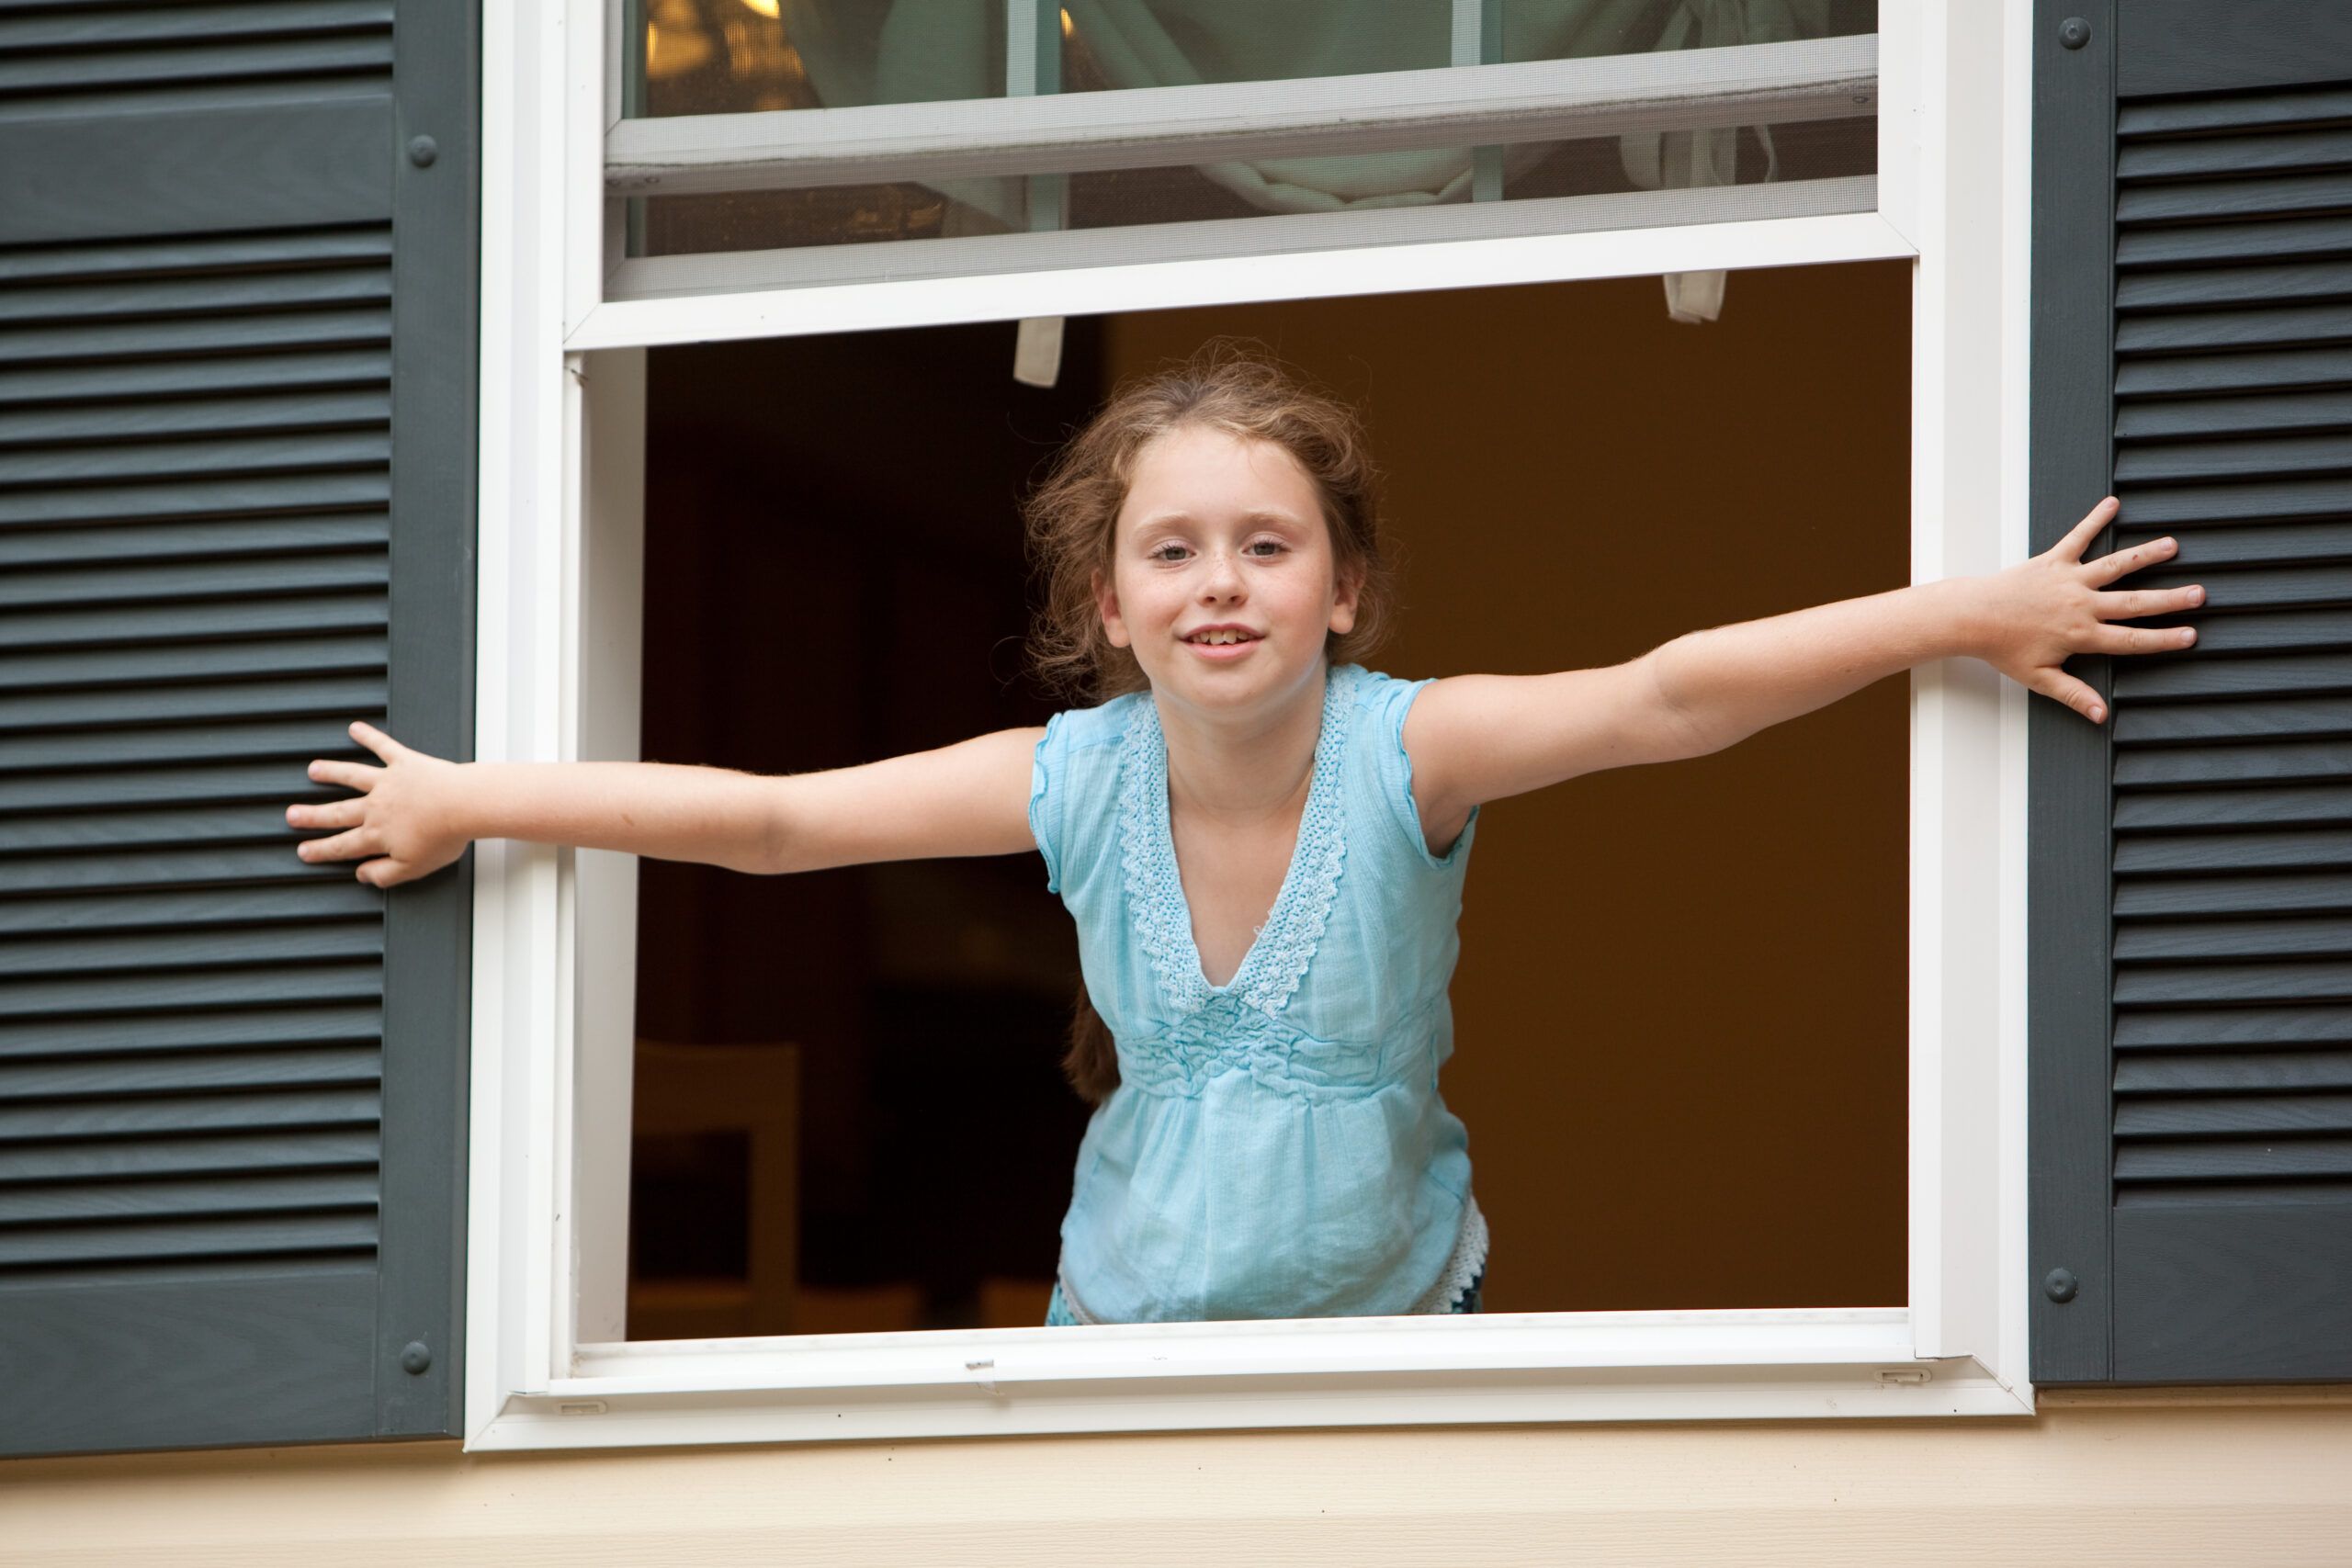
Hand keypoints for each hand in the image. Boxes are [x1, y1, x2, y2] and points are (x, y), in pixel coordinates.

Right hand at [288, 722, 468, 886]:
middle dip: (312, 815)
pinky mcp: (404, 762)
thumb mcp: (412, 868)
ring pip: (352, 776)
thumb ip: (384, 873)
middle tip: (292, 814)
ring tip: (314, 770)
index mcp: (377, 835)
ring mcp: (388, 782)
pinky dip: (369, 736)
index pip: (343, 846)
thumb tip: (362, 874)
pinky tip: (355, 728)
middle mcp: (376, 807)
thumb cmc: (443, 837)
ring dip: (331, 772)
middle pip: (337, 812)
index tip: (303, 850)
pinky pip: (383, 747)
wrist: (464, 805)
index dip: (321, 850)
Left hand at [1963, 497, 2202, 723]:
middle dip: (2170, 599)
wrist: (1971, 618)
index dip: (2163, 639)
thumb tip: (2100, 715)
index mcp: (2081, 635)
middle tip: (2199, 593)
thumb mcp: (2039, 678)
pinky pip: (2077, 537)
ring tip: (2173, 545)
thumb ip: (2073, 694)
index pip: (2132, 640)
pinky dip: (2094, 519)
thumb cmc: (2002, 648)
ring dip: (2146, 555)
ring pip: (2115, 566)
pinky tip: (2111, 503)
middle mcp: (2081, 605)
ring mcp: (2069, 580)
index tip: (2191, 635)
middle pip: (2134, 602)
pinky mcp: (2052, 560)